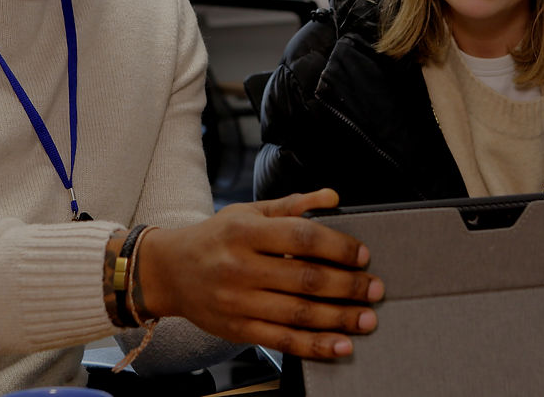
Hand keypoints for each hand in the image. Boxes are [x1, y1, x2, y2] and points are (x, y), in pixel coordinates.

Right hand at [135, 189, 383, 358]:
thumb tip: (333, 197)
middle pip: (305, 278)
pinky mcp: (238, 329)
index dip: (338, 247)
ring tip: (366, 318)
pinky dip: (315, 346)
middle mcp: (240, 266)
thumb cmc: (213, 238)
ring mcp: (238, 301)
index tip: (362, 255)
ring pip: (298, 313)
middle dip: (348, 286)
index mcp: (245, 231)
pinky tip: (340, 345)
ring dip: (339, 318)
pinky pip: (283, 341)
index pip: (301, 237)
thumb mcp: (247, 212)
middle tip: (375, 289)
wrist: (168, 272)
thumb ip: (291, 206)